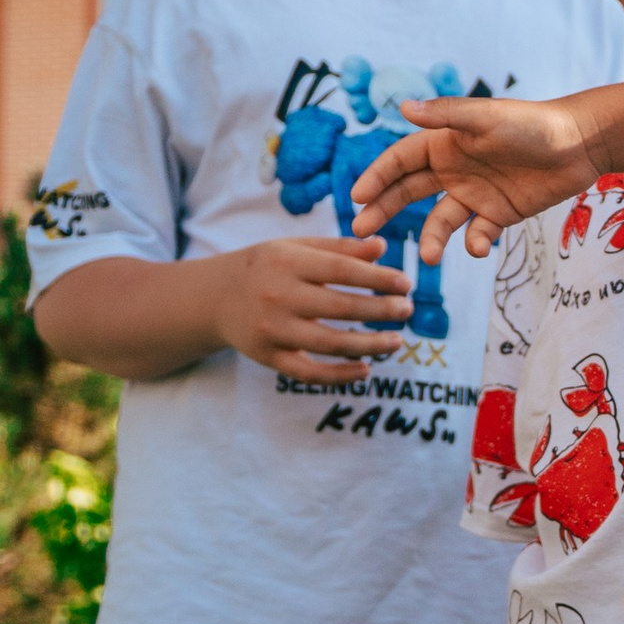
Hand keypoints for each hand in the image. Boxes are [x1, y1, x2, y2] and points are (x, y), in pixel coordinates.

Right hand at [207, 234, 411, 378]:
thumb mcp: (296, 248)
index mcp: (287, 262)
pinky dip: (339, 376)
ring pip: (330, 343)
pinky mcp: (269, 357)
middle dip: (381, 310)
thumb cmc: (266, 267)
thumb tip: (382, 247)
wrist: (214, 297)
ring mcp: (273, 329)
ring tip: (397, 342)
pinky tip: (366, 370)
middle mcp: (278, 296)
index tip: (407, 283)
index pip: (341, 269)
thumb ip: (339, 248)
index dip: (378, 277)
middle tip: (407, 311)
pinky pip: (309, 372)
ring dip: (370, 345)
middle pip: (341, 307)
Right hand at [350, 93, 600, 262]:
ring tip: (429, 257)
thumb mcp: (486, 118)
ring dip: (433, 238)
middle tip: (361, 232)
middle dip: (384, 210)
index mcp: (444, 142)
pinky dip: (475, 243)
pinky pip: (478, 233)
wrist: (580, 144)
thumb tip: (402, 107)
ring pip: (441, 220)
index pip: (399, 161)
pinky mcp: (499, 214)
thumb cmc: (532, 123)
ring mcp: (475, 193)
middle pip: (408, 192)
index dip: (376, 177)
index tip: (355, 198)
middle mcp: (453, 169)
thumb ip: (445, 115)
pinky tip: (478, 249)